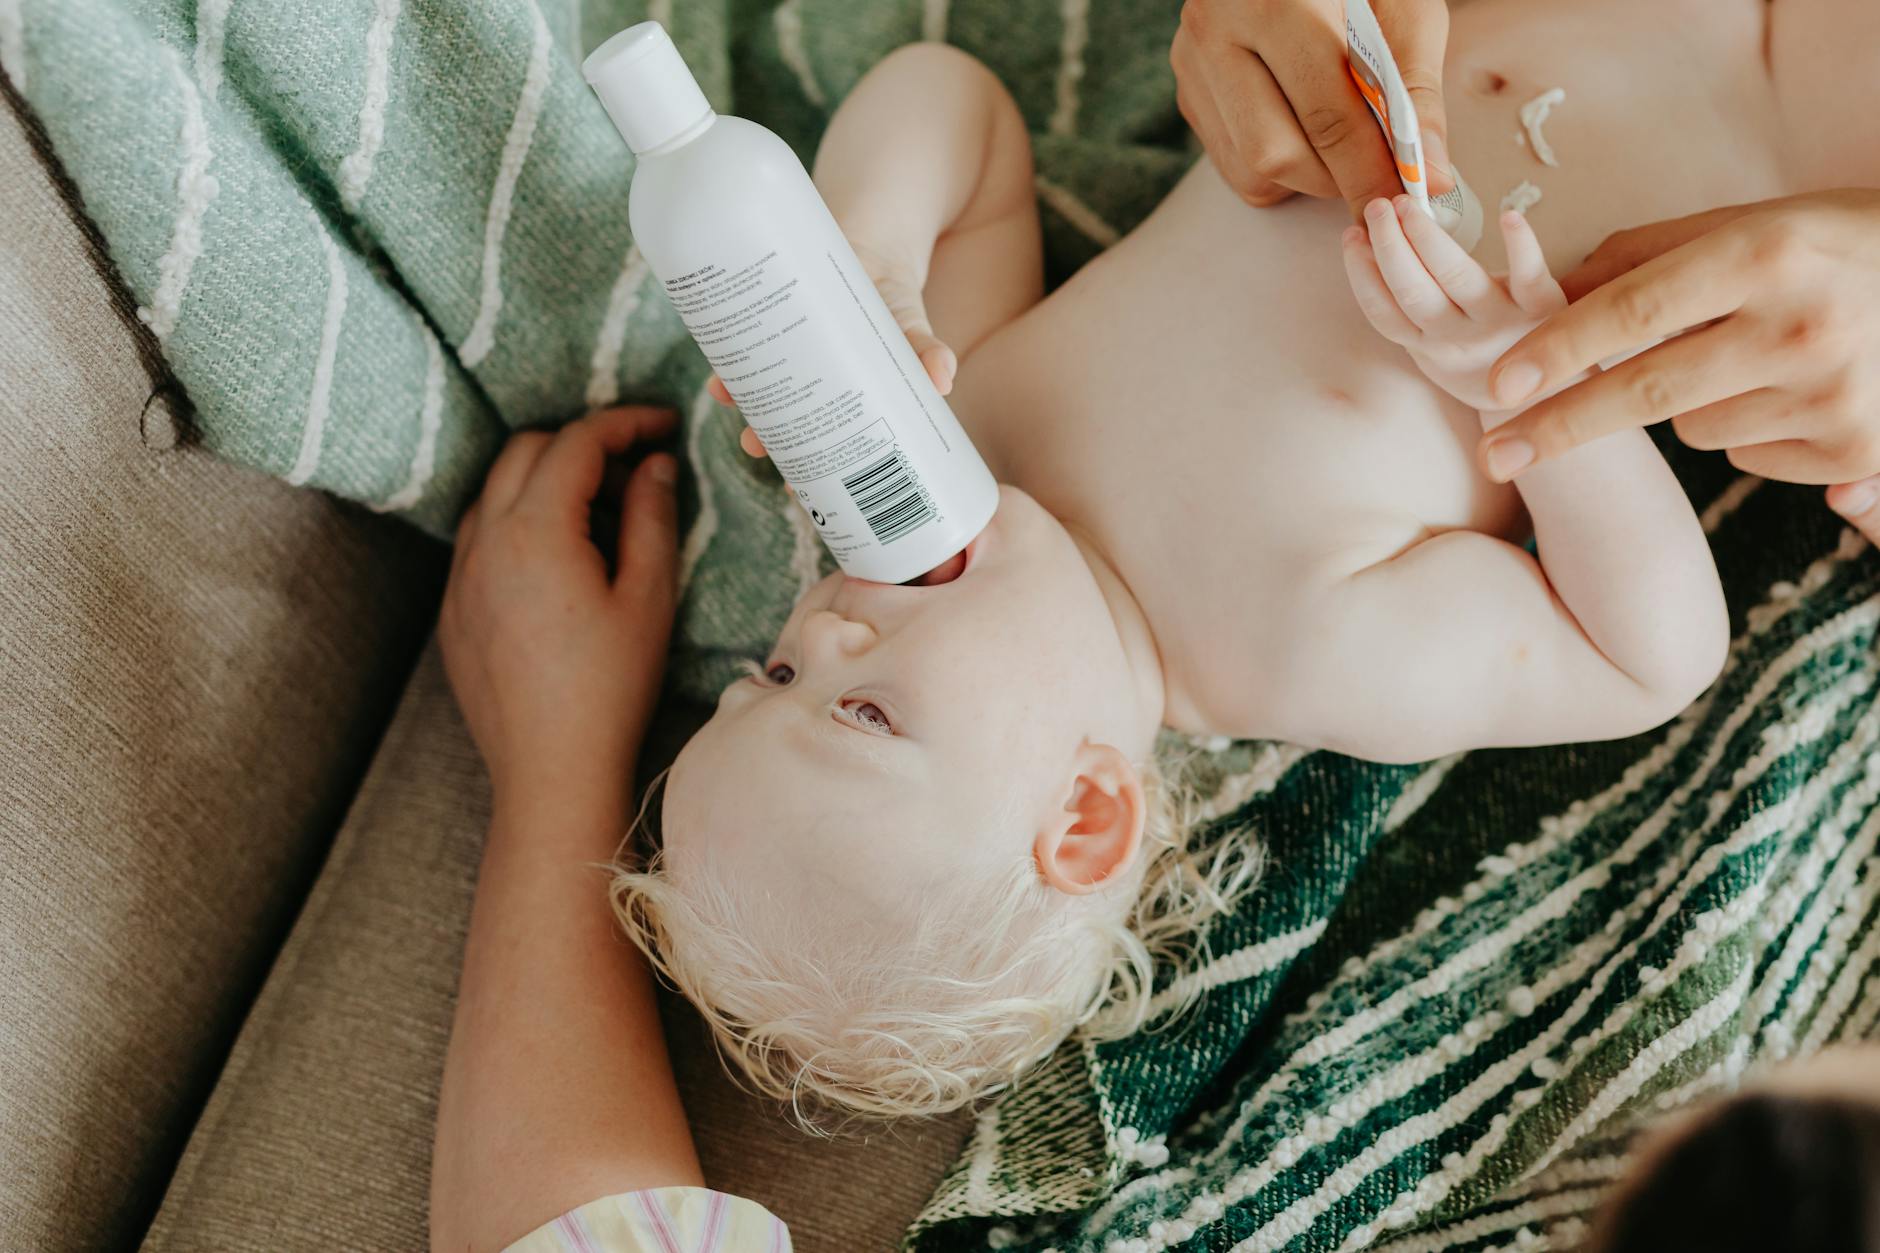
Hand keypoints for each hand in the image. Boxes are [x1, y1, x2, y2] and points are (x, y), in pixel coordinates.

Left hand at [440, 407, 679, 809]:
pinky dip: (519, 521)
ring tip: (602, 513)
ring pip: (496, 489)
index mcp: (535, 530)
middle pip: (527, 449)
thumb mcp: (649, 597)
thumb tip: (656, 466)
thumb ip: (652, 517)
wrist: (552, 770)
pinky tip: (561, 558)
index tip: (665, 423)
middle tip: (638, 470)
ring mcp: (460, 575)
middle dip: (584, 444)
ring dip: (546, 479)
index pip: (578, 442)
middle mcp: (484, 540)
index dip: (626, 422)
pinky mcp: (453, 608)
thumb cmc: (610, 689)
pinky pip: (479, 536)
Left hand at [711, 241, 955, 458]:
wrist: (872, 247)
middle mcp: (812, 382)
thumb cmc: (893, 302)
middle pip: (783, 419)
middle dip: (765, 435)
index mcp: (846, 399)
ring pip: (758, 384)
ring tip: (723, 394)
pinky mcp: (772, 316)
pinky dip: (728, 352)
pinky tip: (717, 364)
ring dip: (737, 394)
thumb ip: (926, 351)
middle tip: (753, 445)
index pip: (824, 444)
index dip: (808, 471)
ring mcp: (789, 351)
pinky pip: (745, 339)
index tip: (793, 494)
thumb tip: (944, 378)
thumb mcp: (911, 326)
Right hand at [1171, 0, 1452, 215]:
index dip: (1368, 171)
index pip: (1325, 114)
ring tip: (1341, 146)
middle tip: (1376, 176)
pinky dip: (1277, 168)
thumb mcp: (1405, 9)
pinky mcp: (1187, 90)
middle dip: (1335, 180)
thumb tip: (1427, 178)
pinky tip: (1303, 130)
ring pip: (1249, 168)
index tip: (1402, 200)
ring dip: (1305, 178)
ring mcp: (1192, 63)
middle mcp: (1217, 30)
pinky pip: (1231, 163)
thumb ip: (1415, 93)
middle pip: (1276, 153)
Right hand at [1344, 196, 1565, 413]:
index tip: (1350, 236)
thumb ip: (1411, 310)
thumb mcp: (1437, 347)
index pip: (1385, 313)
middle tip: (1378, 207)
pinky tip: (1508, 215)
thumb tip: (1375, 250)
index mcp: (1428, 346)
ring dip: (1427, 240)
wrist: (1546, 393)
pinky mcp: (1543, 307)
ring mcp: (1499, 322)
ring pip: (1456, 279)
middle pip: (1415, 293)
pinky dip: (1520, 245)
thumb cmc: (1486, 360)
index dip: (1363, 275)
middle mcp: (1458, 338)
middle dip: (1390, 248)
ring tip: (1407, 206)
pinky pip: (1529, 274)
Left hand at [1476, 190, 1879, 534]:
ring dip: (1691, 403)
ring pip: (1693, 427)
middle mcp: (1800, 326)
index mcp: (1766, 255)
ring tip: (1755, 356)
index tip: (1499, 382)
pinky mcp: (1853, 449)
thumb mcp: (1751, 225)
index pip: (1637, 309)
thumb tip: (1545, 292)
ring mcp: (1832, 394)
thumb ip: (1647, 257)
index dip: (1560, 349)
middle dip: (1560, 427)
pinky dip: (1750, 429)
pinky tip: (1797, 390)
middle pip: (1647, 393)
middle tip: (1496, 450)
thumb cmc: (1832, 247)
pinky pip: (1745, 453)